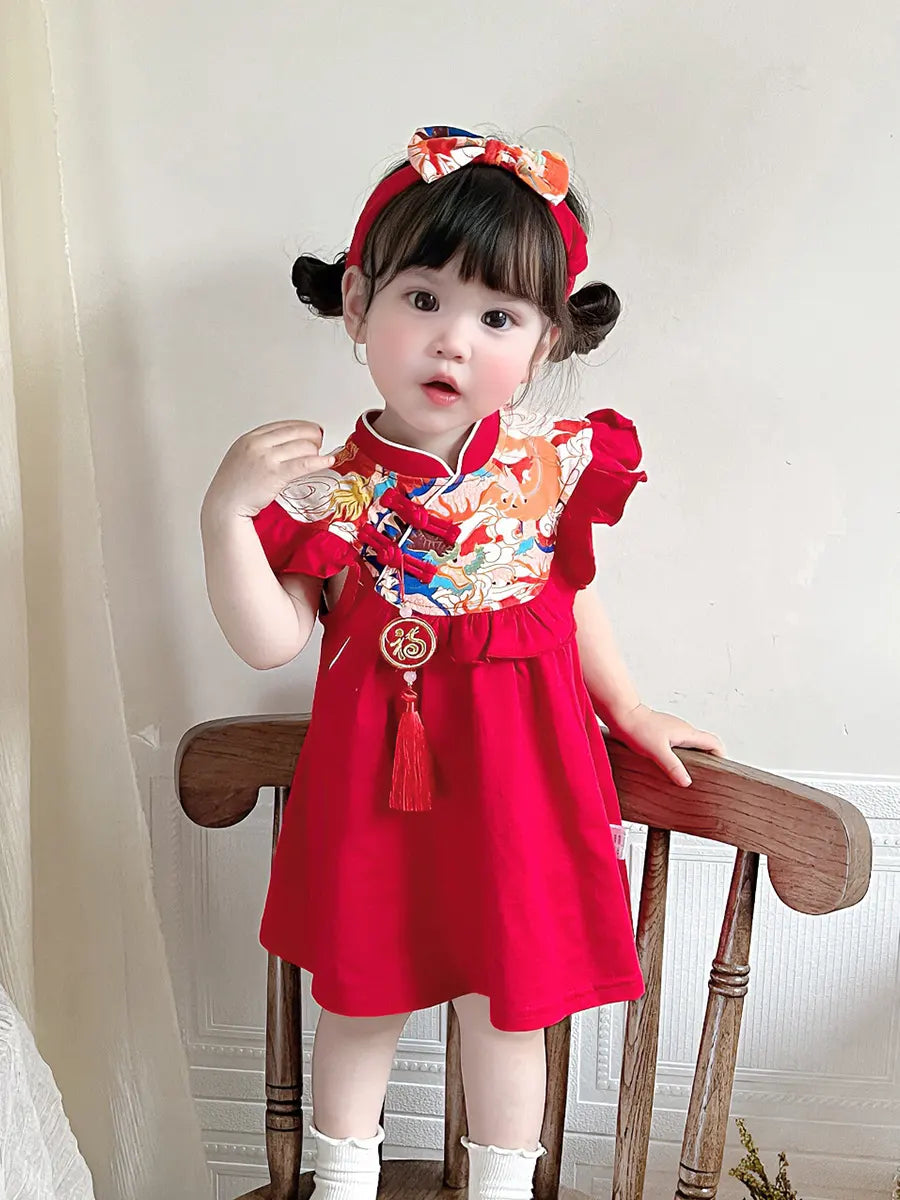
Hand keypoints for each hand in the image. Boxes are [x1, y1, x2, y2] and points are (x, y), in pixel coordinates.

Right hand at [203, 420, 335, 519]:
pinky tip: (328, 461)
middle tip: (320, 442)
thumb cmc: (233, 486)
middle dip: (313, 436)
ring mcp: (266, 458)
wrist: (224, 505)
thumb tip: (287, 446)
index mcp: (250, 438)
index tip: (312, 430)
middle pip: (295, 432)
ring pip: (302, 446)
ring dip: (316, 450)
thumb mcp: (243, 457)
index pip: (283, 425)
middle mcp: (257, 444)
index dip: (302, 427)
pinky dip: (319, 461)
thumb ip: (262, 448)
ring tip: (320, 456)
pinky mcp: (275, 474)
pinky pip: (304, 463)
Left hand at [605, 703, 724, 787]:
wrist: (622, 715)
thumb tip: (687, 782)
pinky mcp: (662, 733)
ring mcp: (673, 730)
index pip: (714, 742)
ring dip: (693, 758)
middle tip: (705, 777)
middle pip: (704, 745)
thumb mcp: (657, 751)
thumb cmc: (638, 728)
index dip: (721, 756)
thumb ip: (673, 767)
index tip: (721, 770)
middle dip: (708, 760)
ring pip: (690, 745)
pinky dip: (680, 755)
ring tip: (688, 774)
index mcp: (687, 733)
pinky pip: (678, 745)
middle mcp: (683, 730)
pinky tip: (670, 765)